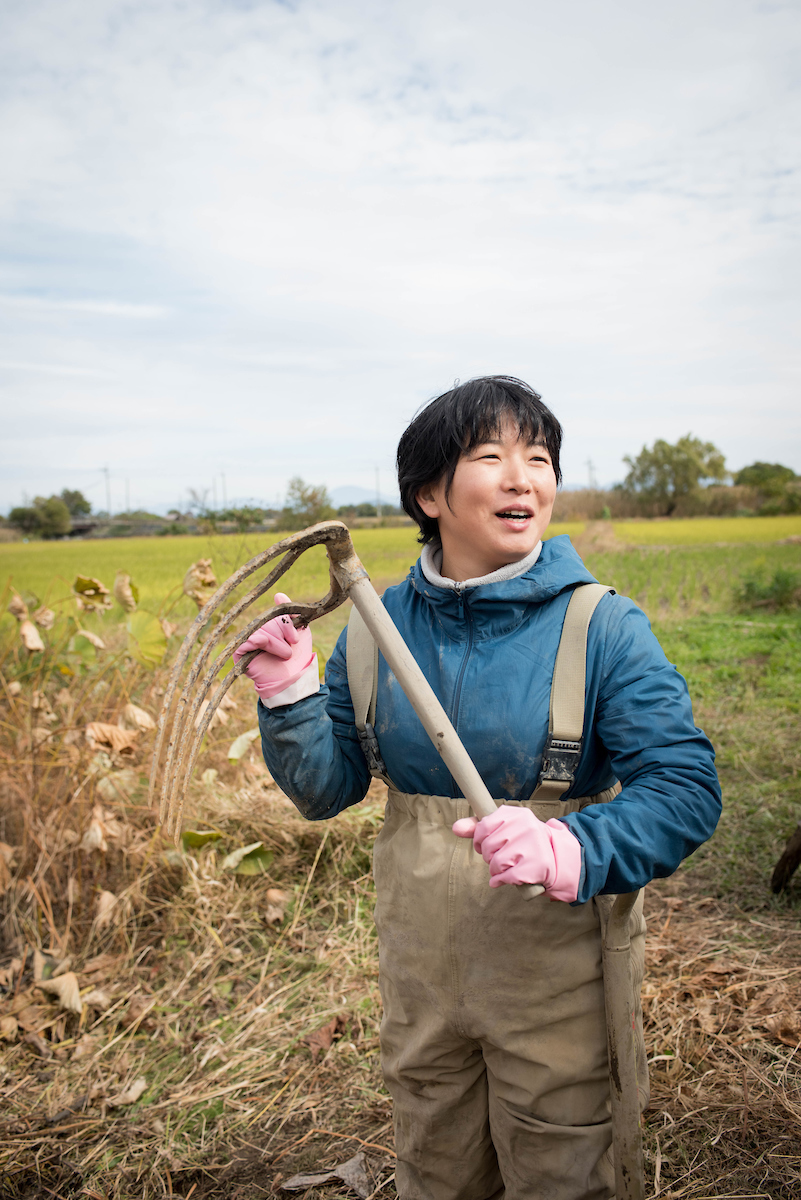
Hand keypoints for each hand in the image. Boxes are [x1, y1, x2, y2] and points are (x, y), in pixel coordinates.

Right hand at [234, 592, 315, 700]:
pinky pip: (245, 641)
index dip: (285, 623)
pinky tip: (263, 644)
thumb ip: (291, 613)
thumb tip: (278, 595)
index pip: (273, 615)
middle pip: (266, 622)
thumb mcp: (299, 631)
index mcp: (271, 626)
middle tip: (291, 647)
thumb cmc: (298, 657)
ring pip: (259, 631)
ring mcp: (249, 643)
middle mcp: (258, 633)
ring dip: (275, 642)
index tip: (296, 637)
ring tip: (285, 654)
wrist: (294, 679)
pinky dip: (256, 641)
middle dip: (281, 633)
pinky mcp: (240, 654)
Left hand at [452, 805, 581, 901]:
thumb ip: (478, 827)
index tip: (485, 844)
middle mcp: (526, 827)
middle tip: (500, 856)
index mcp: (517, 814)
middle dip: (488, 856)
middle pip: (488, 847)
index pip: (483, 826)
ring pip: (495, 863)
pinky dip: (500, 881)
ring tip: (506, 866)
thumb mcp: (503, 829)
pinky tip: (506, 878)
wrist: (555, 857)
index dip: (479, 839)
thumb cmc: (522, 841)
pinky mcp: (536, 866)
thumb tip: (455, 828)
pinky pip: (505, 877)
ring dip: (495, 870)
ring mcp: (533, 846)